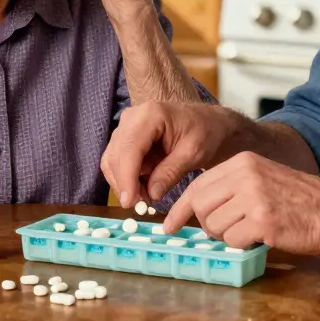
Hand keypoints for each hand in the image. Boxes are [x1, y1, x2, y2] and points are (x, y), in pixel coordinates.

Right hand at [100, 102, 239, 207]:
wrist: (207, 122)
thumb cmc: (205, 133)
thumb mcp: (194, 154)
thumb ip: (171, 173)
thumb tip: (151, 195)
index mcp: (151, 115)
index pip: (130, 148)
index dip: (126, 177)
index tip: (129, 202)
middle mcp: (132, 117)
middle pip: (116, 155)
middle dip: (125, 183)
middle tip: (142, 206)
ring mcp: (126, 126)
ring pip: (112, 160)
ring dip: (124, 183)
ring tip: (146, 198)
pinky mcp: (125, 138)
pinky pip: (117, 162)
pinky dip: (126, 179)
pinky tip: (143, 189)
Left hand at [162, 152, 319, 254]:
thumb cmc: (299, 200)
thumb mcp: (263, 179)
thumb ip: (232, 188)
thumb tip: (198, 209)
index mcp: (243, 162)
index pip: (198, 185)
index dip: (181, 208)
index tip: (169, 225)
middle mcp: (245, 175)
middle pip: (200, 205)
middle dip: (205, 224)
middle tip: (225, 230)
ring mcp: (254, 197)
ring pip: (214, 225)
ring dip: (227, 236)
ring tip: (251, 230)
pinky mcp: (263, 220)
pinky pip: (233, 240)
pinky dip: (243, 245)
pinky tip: (263, 236)